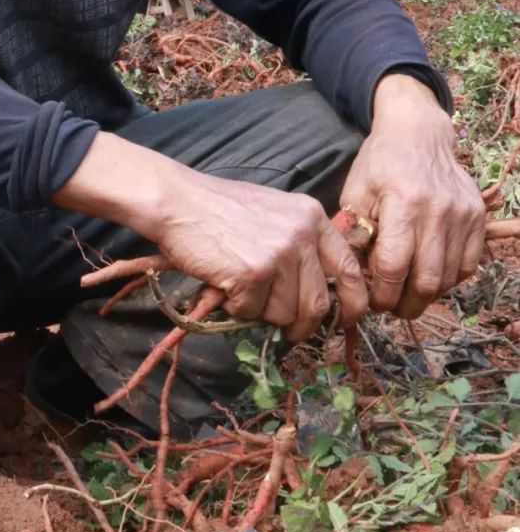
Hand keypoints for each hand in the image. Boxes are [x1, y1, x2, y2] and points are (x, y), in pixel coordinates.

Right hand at [52, 131, 367, 341]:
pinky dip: (237, 306)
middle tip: (290, 330)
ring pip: (286, 313)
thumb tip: (323, 291)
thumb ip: (302, 242)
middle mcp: (302, 234)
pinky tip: (225, 283)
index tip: (344, 320)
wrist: (178, 202)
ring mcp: (279, 254)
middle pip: (319, 303)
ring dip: (263, 312)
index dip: (353, 304)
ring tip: (243, 289)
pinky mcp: (253, 273)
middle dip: (303, 324)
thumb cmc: (221, 209)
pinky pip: (253, 312)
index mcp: (313, 217)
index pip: (351, 270)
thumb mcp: (276, 213)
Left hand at [340, 74, 484, 318]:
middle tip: (390, 307)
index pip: (393, 266)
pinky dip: (449, 279)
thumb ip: (354, 234)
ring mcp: (463, 215)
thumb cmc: (381, 162)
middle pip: (427, 280)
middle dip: (405, 304)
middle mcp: (439, 211)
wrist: (419, 133)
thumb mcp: (356, 191)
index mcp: (403, 203)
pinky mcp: (478, 217)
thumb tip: (354, 276)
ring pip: (450, 278)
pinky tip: (430, 275)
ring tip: (408, 294)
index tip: (372, 301)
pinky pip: (468, 265)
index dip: (381, 293)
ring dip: (427, 295)